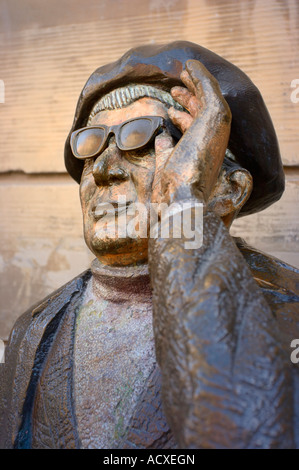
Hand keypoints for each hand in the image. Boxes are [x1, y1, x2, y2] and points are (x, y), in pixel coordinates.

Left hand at [152, 59, 231, 205]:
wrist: (180, 194)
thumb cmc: (173, 186)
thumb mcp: (167, 162)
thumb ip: (166, 148)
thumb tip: (162, 136)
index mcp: (204, 148)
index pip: (196, 125)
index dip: (184, 111)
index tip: (172, 103)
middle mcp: (214, 137)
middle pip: (203, 108)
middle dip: (191, 93)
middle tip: (178, 81)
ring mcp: (216, 128)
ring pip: (208, 96)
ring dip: (197, 81)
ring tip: (184, 70)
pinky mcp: (216, 118)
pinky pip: (210, 90)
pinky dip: (201, 77)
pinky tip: (191, 66)